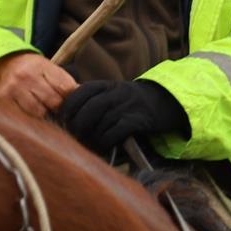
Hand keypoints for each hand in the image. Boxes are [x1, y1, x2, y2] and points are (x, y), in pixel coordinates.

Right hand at [0, 52, 76, 118]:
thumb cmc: (26, 69)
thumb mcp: (45, 68)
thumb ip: (63, 82)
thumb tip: (82, 95)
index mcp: (40, 65)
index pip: (66, 87)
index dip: (72, 98)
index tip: (71, 102)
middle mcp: (26, 76)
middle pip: (55, 102)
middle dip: (59, 107)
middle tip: (56, 107)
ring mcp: (12, 89)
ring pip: (39, 113)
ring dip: (43, 115)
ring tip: (40, 108)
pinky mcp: (1, 101)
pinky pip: (23, 117)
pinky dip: (28, 118)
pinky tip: (28, 112)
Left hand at [58, 80, 188, 153]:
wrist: (166, 101)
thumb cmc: (133, 102)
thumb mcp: (114, 93)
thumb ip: (94, 99)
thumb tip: (68, 116)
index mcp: (107, 85)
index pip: (81, 92)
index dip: (69, 107)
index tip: (64, 120)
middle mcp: (117, 93)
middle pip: (90, 108)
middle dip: (78, 125)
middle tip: (74, 136)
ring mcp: (129, 105)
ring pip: (102, 121)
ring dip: (92, 136)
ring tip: (87, 144)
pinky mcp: (139, 119)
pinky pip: (116, 131)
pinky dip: (106, 140)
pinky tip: (103, 146)